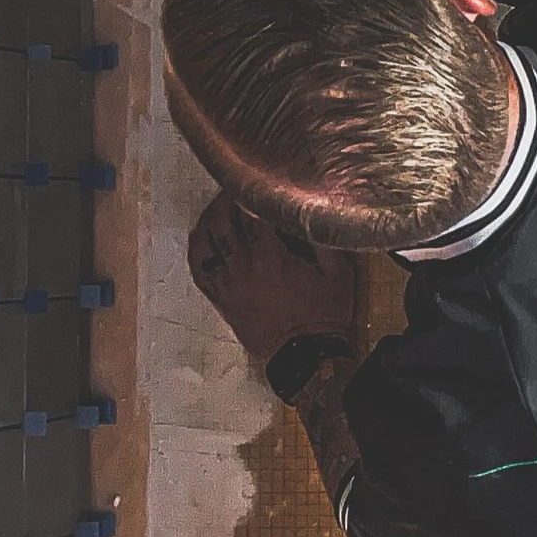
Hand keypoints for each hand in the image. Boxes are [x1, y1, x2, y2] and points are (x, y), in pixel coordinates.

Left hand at [187, 189, 358, 369]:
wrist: (305, 355)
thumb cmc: (324, 315)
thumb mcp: (339, 273)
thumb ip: (325, 241)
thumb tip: (315, 214)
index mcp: (271, 256)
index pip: (251, 213)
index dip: (250, 193)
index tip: (255, 181)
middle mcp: (242, 266)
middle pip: (222, 222)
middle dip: (225, 201)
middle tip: (234, 189)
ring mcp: (227, 284)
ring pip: (205, 243)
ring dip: (208, 221)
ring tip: (217, 208)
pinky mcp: (221, 300)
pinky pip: (199, 270)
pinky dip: (197, 250)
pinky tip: (201, 239)